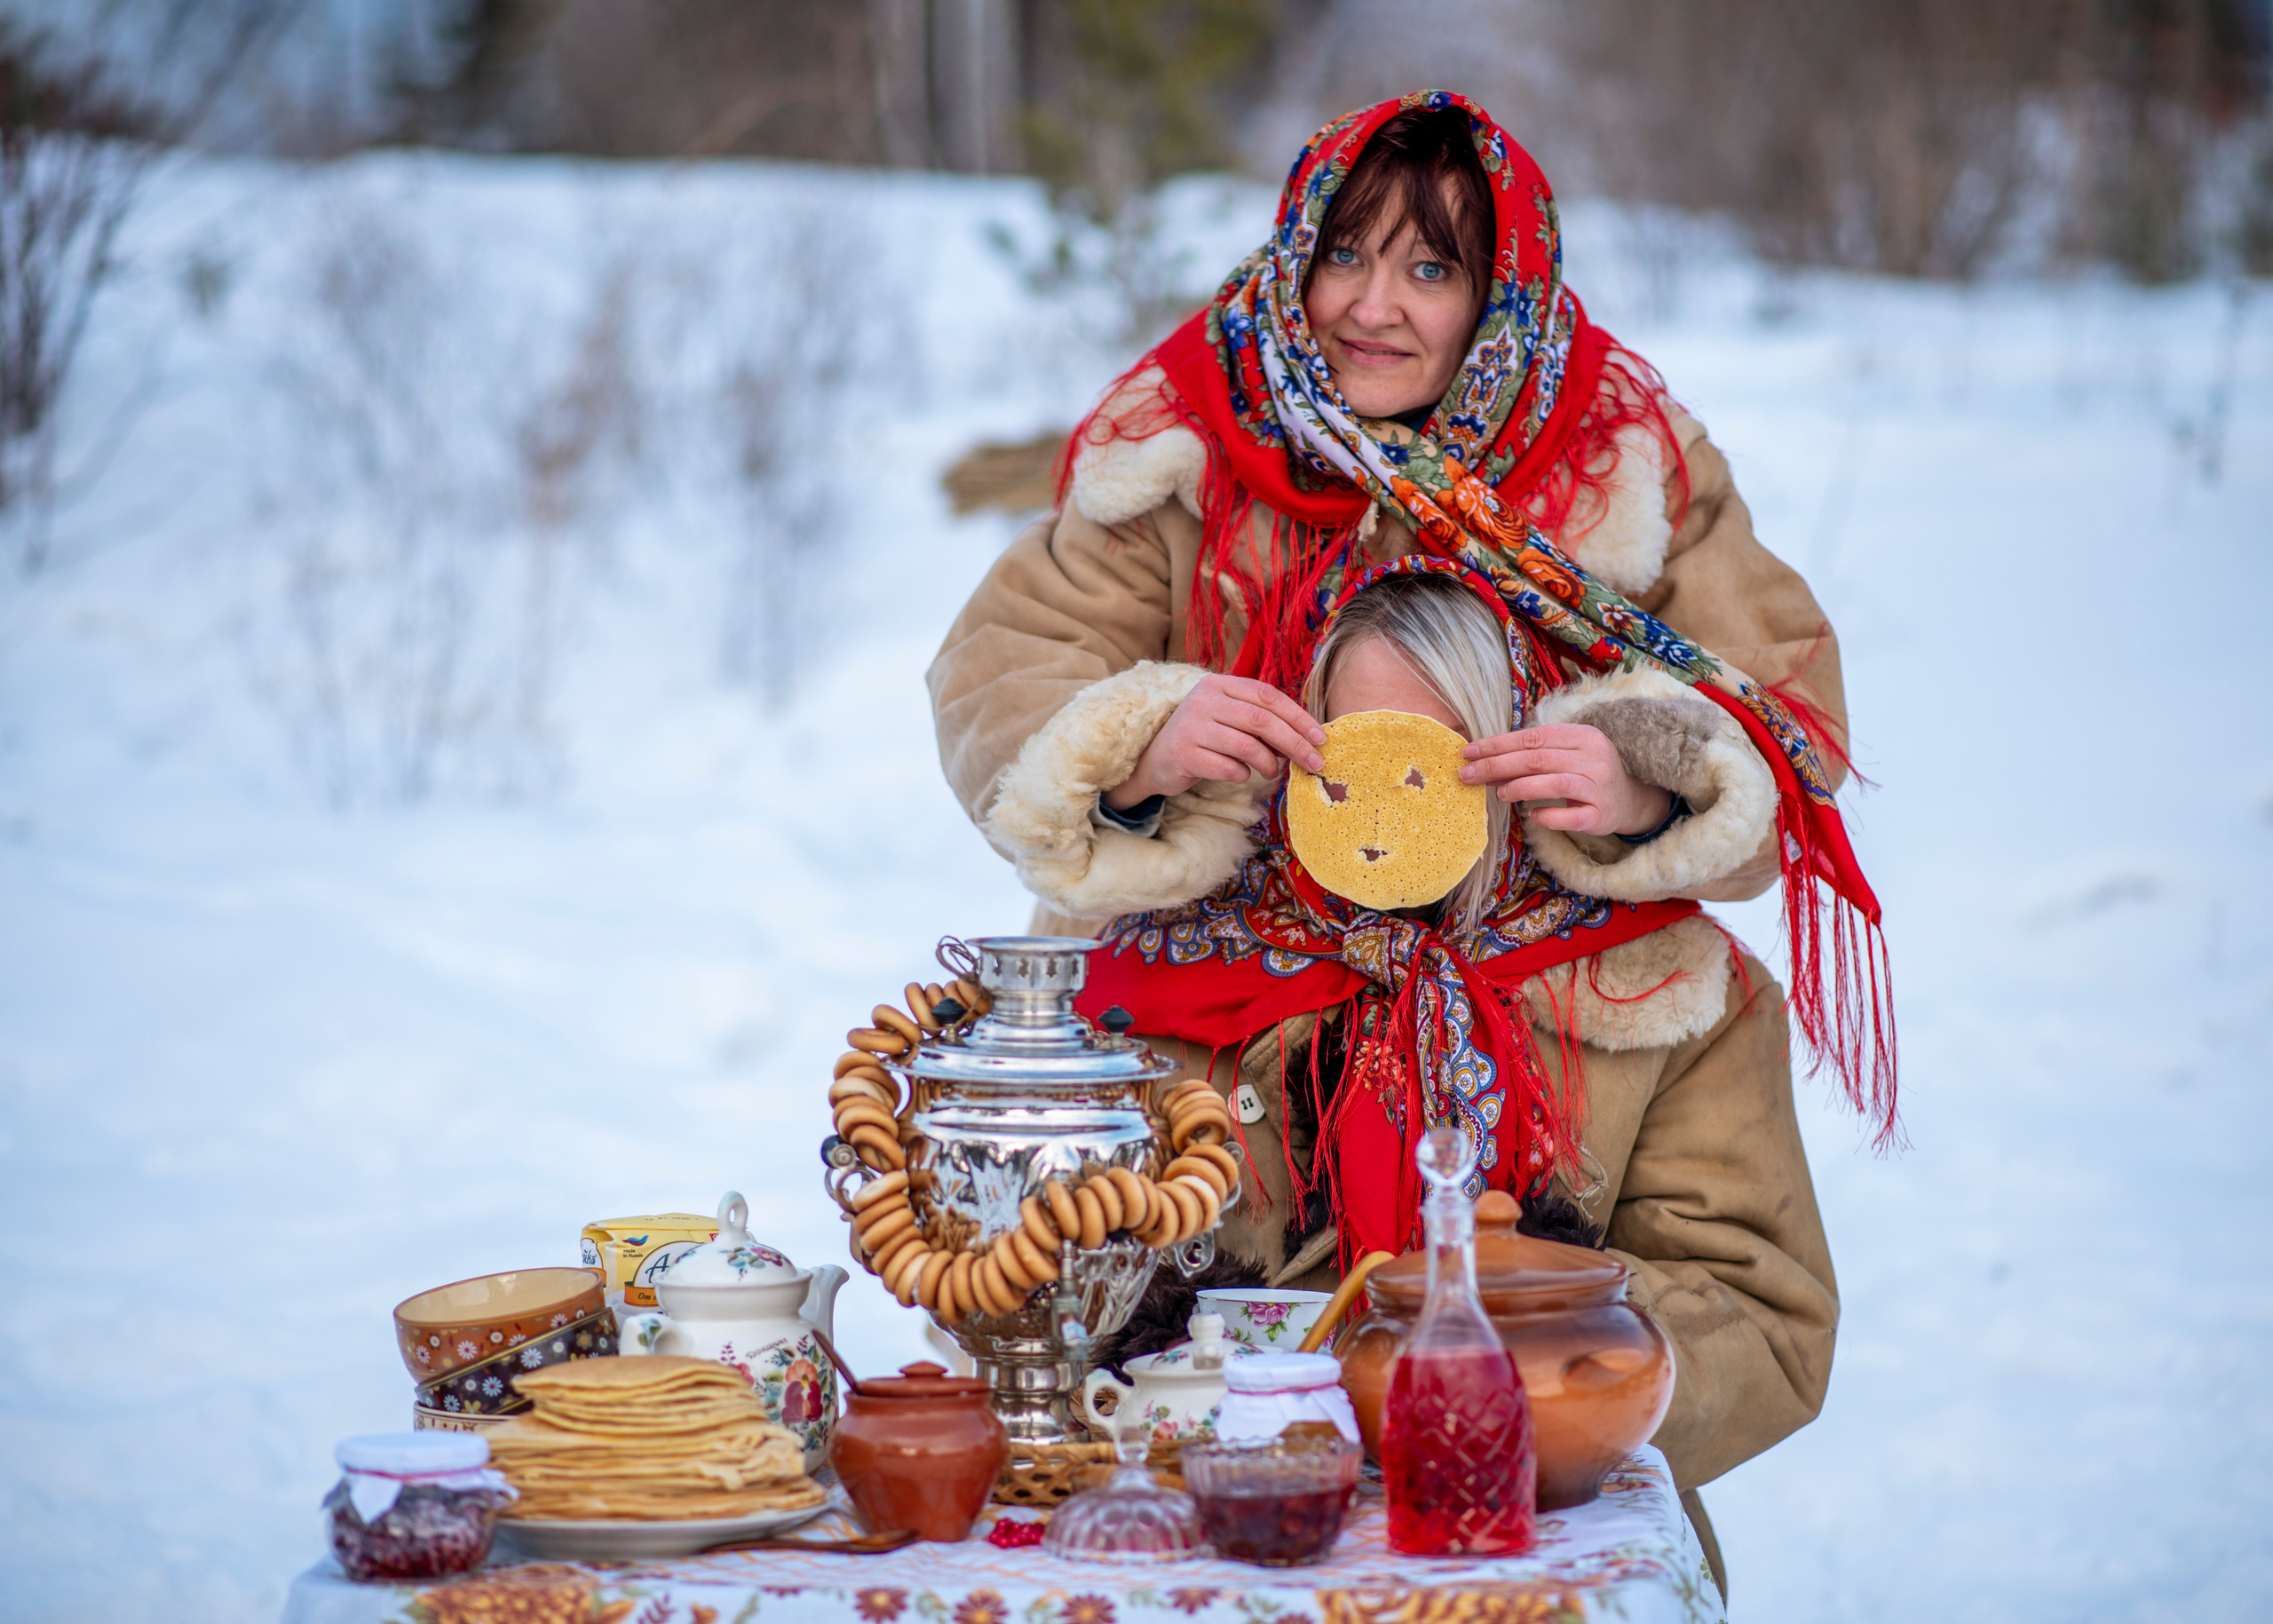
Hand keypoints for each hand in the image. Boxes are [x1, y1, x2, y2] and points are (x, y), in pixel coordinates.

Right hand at [1103, 674, 1325, 809]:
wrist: (1154, 759)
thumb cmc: (1203, 738)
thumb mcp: (1229, 718)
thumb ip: (1260, 721)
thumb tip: (1306, 739)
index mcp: (1219, 684)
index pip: (1267, 696)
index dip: (1298, 717)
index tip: (1320, 738)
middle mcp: (1204, 700)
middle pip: (1262, 720)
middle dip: (1294, 743)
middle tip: (1314, 762)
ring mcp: (1191, 726)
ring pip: (1247, 746)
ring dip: (1270, 763)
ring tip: (1274, 771)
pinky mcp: (1184, 754)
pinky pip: (1228, 767)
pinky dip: (1243, 775)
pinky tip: (1241, 774)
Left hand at [1459, 723, 1673, 836]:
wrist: (1628, 800)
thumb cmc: (1586, 773)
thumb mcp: (1565, 755)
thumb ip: (1532, 755)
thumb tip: (1485, 762)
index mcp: (1582, 735)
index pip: (1532, 737)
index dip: (1497, 745)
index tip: (1468, 753)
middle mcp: (1593, 757)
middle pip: (1537, 759)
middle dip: (1497, 766)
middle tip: (1467, 774)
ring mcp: (1599, 787)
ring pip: (1554, 783)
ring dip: (1520, 787)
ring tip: (1499, 793)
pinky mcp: (1600, 814)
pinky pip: (1571, 816)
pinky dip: (1549, 815)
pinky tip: (1533, 815)